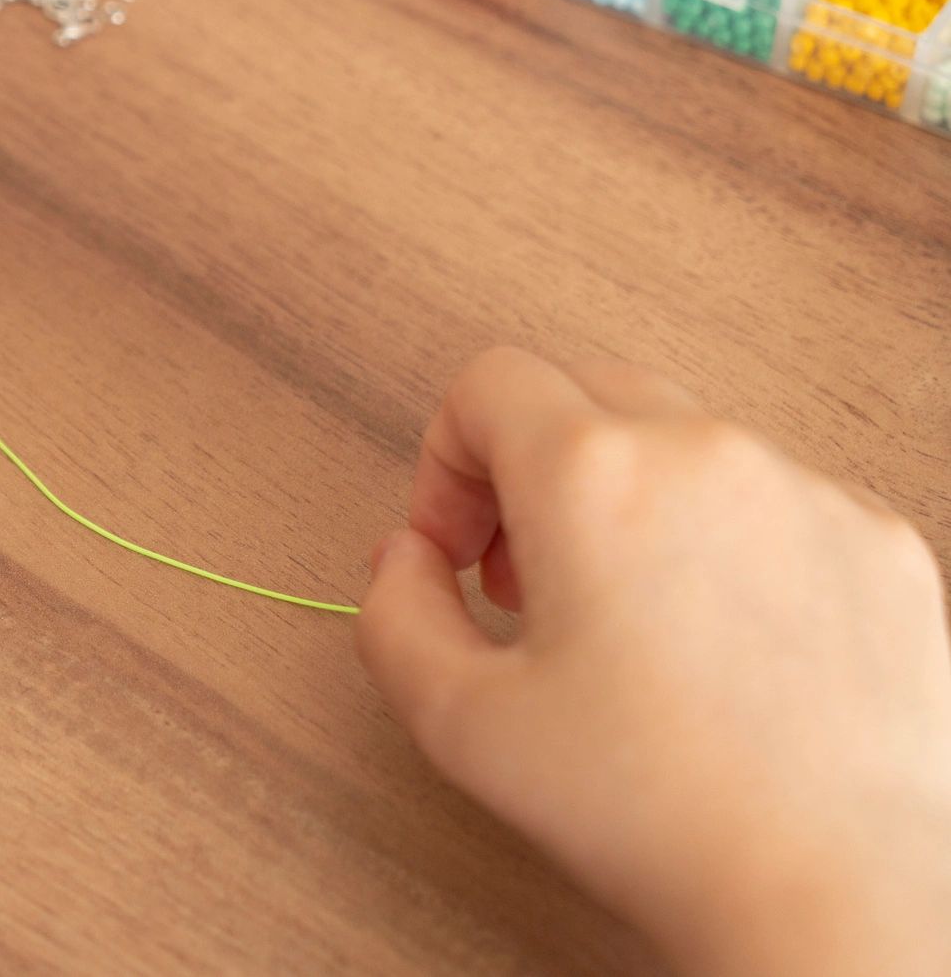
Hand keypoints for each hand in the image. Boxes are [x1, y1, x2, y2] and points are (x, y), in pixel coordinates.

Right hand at [358, 348, 950, 976]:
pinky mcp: (880, 543)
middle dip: (530, 474)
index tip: (455, 548)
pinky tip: (720, 653)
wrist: (834, 891)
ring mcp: (807, 491)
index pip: (489, 382)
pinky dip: (728, 548)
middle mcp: (705, 454)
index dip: (444, 461)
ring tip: (625, 629)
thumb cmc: (657, 814)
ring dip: (630, 509)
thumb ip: (394, 610)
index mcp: (593, 476)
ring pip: (683, 447)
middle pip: (584, 394)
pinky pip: (776, 502)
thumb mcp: (459, 720)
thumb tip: (406, 558)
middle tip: (525, 583)